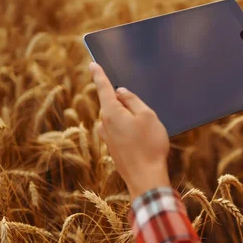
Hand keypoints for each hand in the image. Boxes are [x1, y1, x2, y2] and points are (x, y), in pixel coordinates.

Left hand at [89, 62, 169, 200]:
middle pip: (113, 104)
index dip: (99, 75)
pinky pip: (121, 131)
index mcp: (111, 112)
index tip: (93, 64)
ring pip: (118, 118)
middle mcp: (104, 124)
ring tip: (149, 133)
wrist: (146, 179)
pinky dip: (131, 131)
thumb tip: (121, 92)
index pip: (103, 88)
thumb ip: (133, 100)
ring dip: (131, 119)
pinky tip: (144, 142)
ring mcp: (107, 137)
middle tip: (146, 116)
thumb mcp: (147, 116)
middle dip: (127, 103)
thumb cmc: (149, 146)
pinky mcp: (113, 148)